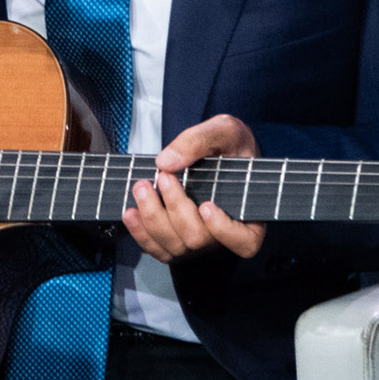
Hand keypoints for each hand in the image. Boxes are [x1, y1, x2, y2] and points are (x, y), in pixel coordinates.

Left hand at [122, 114, 267, 260]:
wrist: (214, 150)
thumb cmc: (228, 144)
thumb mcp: (223, 130)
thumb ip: (198, 141)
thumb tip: (166, 162)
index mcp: (248, 215)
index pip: (244, 242)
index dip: (224, 231)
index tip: (207, 205)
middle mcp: (222, 236)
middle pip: (198, 239)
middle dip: (175, 208)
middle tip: (163, 177)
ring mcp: (198, 242)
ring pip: (174, 246)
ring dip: (153, 218)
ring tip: (141, 188)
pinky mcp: (175, 240)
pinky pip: (157, 248)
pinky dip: (140, 233)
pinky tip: (130, 212)